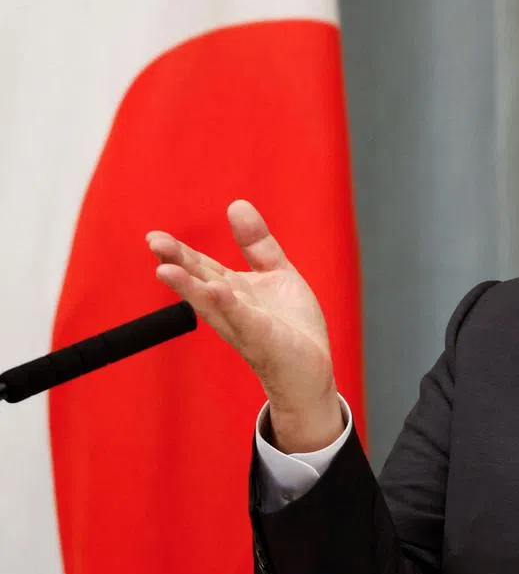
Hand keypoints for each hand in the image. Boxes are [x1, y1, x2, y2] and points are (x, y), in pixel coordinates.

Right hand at [147, 200, 343, 452]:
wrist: (310, 369)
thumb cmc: (290, 326)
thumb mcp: (276, 274)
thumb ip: (257, 243)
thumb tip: (236, 204)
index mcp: (231, 290)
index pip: (201, 267)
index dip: (178, 252)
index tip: (154, 237)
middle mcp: (230, 307)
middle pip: (199, 281)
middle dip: (176, 263)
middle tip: (153, 242)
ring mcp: (244, 324)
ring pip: (212, 302)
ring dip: (189, 286)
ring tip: (166, 270)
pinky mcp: (262, 337)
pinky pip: (243, 318)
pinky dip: (229, 304)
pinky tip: (216, 289)